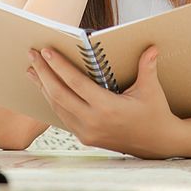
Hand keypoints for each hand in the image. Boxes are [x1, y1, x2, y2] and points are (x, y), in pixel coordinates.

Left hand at [26, 46, 184, 158]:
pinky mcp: (86, 137)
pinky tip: (46, 88)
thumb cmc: (154, 113)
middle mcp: (93, 122)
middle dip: (44, 73)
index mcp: (107, 108)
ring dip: (43, 86)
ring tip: (33, 69)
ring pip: (57, 107)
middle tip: (33, 54)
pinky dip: (52, 100)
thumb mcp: (151, 90)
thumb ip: (148, 67)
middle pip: (59, 94)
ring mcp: (87, 132)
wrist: (158, 144)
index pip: (75, 83)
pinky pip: (63, 116)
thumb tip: (151, 47)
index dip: (59, 66)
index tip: (46, 51)